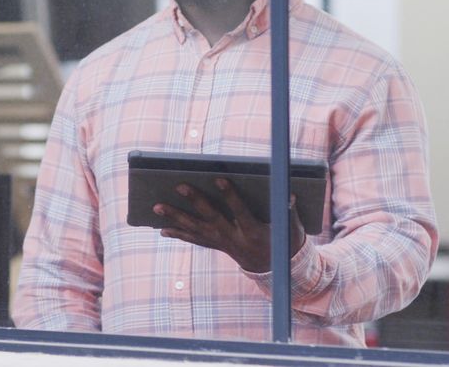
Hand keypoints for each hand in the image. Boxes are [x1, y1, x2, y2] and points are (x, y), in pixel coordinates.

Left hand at [152, 178, 305, 272]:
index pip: (239, 211)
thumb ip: (289, 211)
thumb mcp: (292, 229)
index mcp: (253, 232)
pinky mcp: (216, 246)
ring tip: (156, 207)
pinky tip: (162, 229)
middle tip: (179, 186)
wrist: (275, 269)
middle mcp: (234, 239)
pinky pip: (194, 240)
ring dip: (175, 218)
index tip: (218, 178)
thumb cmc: (285, 242)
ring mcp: (222, 244)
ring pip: (196, 230)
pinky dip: (178, 234)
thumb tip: (289, 192)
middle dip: (195, 201)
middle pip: (211, 219)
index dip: (230, 196)